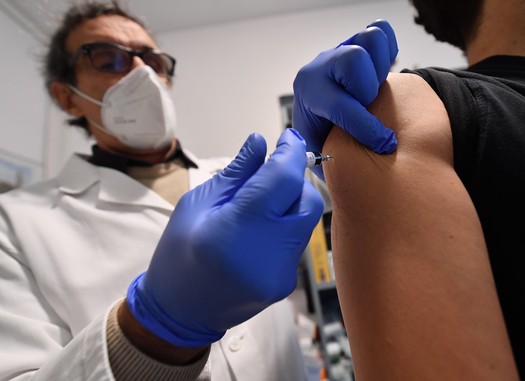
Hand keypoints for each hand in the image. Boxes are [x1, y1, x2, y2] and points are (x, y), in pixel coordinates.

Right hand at [126, 129, 323, 346]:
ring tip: (262, 200)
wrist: (179, 311)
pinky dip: (286, 225)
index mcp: (234, 231)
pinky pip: (298, 242)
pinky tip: (261, 227)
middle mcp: (264, 255)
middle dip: (296, 178)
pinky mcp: (285, 284)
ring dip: (292, 201)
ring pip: (306, 221)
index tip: (288, 139)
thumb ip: (236, 174)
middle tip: (275, 169)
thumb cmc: (178, 255)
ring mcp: (279, 274)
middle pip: (307, 200)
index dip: (291, 152)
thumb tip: (260, 143)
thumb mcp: (197, 204)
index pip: (282, 179)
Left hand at [293, 19, 398, 178]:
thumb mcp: (319, 153)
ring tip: (376, 90)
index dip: (366, 128)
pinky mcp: (358, 42)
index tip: (384, 144)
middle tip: (370, 106)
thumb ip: (331, 159)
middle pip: (353, 60)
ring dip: (379, 68)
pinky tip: (382, 75)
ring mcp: (340, 50)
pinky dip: (389, 52)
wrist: (320, 115)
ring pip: (369, 40)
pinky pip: (382, 32)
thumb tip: (352, 173)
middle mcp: (322, 65)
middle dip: (369, 89)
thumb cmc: (322, 138)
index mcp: (309, 92)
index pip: (340, 104)